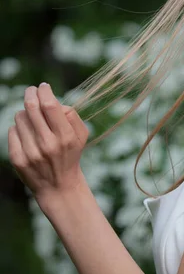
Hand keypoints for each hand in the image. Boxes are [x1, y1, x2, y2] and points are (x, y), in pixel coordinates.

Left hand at [7, 83, 89, 200]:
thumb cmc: (70, 154)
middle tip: (31, 90)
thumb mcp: (81, 136)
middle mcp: (48, 144)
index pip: (50, 105)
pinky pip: (12, 131)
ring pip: (19, 117)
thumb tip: (53, 101)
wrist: (59, 186)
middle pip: (31, 107)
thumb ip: (72, 116)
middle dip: (30, 94)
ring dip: (25, 114)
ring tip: (33, 121)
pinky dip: (19, 129)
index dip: (44, 91)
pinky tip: (27, 135)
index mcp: (66, 136)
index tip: (43, 87)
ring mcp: (31, 152)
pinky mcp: (18, 159)